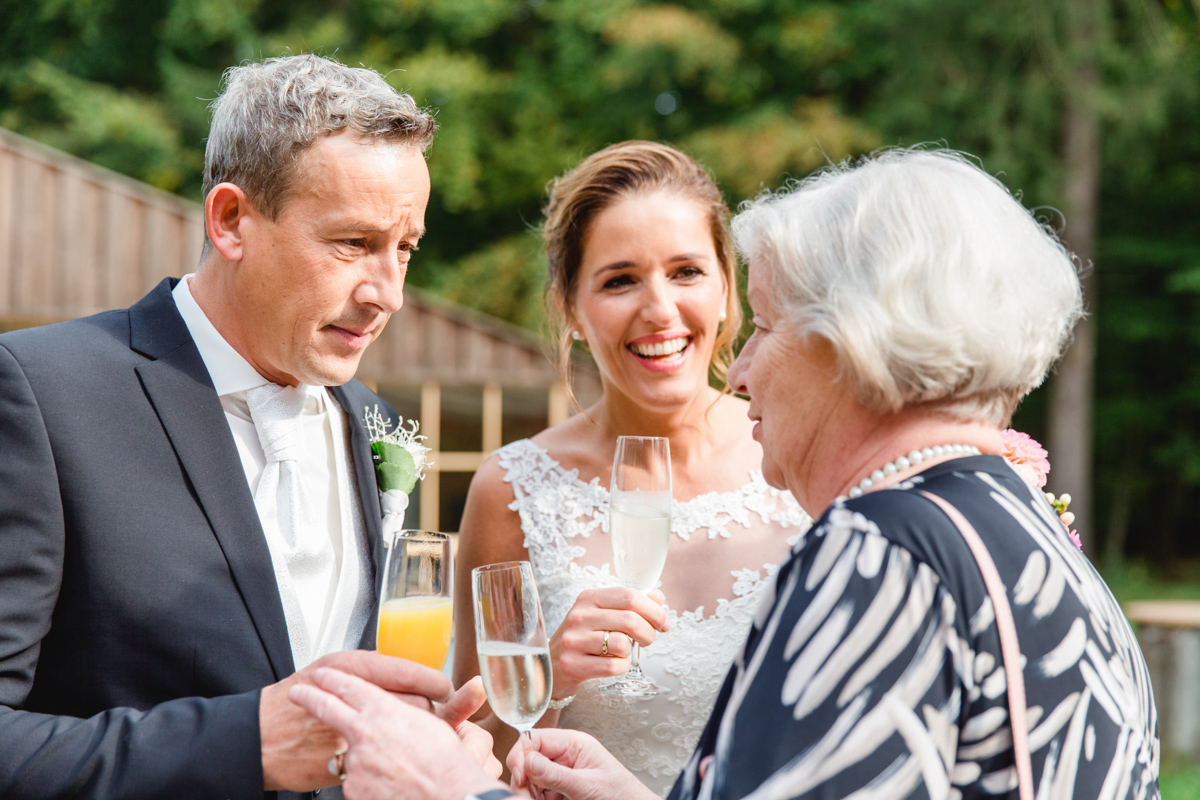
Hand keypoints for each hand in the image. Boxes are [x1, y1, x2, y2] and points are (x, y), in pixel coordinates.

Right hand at [260, 650, 452, 790]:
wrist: (259, 735)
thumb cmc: (296, 697)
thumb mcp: (332, 667)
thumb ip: (370, 668)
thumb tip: (412, 670)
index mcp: (349, 669)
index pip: (407, 673)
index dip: (433, 681)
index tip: (445, 687)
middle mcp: (351, 699)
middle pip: (413, 704)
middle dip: (426, 710)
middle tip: (431, 712)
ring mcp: (347, 734)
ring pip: (400, 735)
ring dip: (410, 735)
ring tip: (409, 734)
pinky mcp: (342, 764)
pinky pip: (380, 763)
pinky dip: (389, 760)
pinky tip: (388, 756)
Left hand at [289, 667, 503, 799]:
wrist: (447, 796)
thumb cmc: (446, 764)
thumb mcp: (431, 724)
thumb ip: (408, 712)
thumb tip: (402, 708)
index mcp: (384, 711)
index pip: (349, 686)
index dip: (333, 679)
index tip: (322, 676)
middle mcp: (364, 733)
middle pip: (328, 708)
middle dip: (310, 698)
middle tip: (298, 693)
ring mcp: (355, 762)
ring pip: (347, 751)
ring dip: (357, 754)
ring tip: (385, 764)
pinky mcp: (353, 788)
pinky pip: (355, 779)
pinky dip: (366, 780)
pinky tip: (386, 783)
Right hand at [507, 729, 655, 799]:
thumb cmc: (618, 793)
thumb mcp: (587, 785)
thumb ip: (557, 774)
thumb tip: (528, 761)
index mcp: (573, 743)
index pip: (534, 738)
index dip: (522, 755)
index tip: (520, 776)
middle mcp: (563, 754)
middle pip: (527, 758)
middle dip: (524, 778)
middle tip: (528, 797)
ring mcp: (559, 771)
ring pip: (529, 778)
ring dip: (529, 792)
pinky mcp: (557, 788)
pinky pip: (537, 791)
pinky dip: (536, 798)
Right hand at [548, 588, 668, 699]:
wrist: (551, 666)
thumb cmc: (583, 638)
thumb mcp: (603, 614)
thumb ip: (631, 603)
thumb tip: (658, 596)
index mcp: (589, 598)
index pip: (629, 596)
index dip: (654, 610)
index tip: (664, 623)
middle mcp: (579, 616)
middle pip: (630, 619)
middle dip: (649, 633)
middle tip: (648, 640)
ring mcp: (574, 640)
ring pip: (622, 644)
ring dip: (631, 651)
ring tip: (623, 651)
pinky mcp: (573, 665)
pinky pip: (613, 666)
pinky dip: (622, 667)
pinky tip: (613, 664)